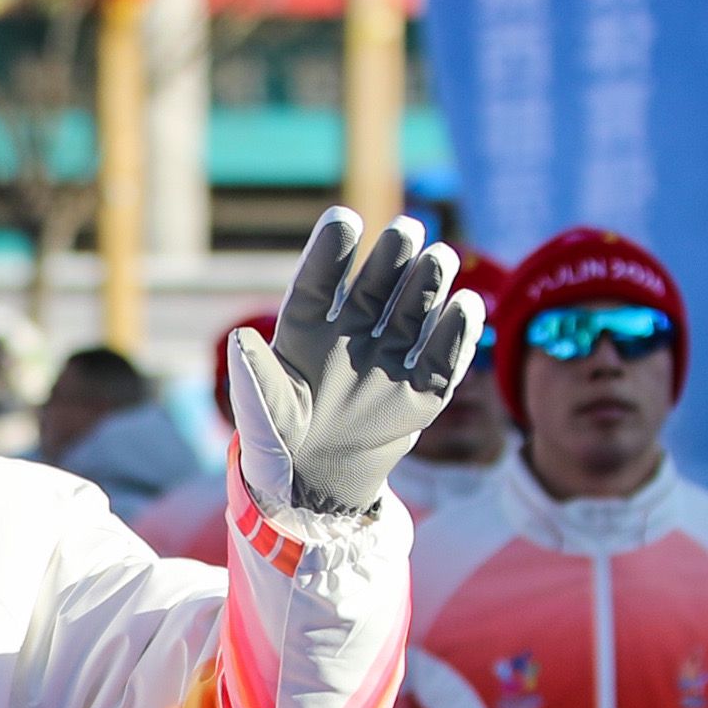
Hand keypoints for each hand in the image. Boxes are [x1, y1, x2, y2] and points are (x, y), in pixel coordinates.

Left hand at [223, 208, 486, 518]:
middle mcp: (350, 337)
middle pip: (373, 289)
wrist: (315, 486)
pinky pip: (442, 359)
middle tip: (407, 229)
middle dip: (391, 258)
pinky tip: (467, 307)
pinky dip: (456, 335)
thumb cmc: (279, 445)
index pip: (319, 283)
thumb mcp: (261, 418)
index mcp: (305, 332)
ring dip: (427, 285)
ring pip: (411, 313)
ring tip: (440, 256)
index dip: (331, 253)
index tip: (345, 220)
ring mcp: (387, 360)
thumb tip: (240, 340)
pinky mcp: (420, 392)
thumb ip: (256, 381)